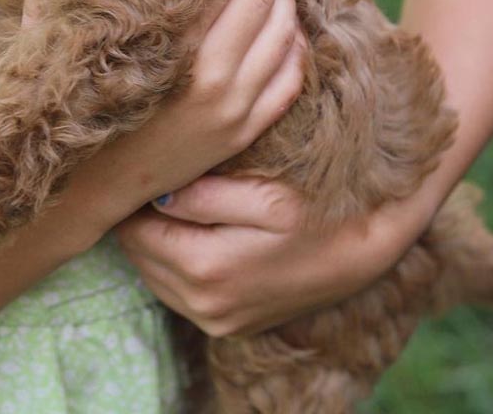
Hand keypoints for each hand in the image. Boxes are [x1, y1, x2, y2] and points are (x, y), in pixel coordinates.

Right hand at [23, 0, 306, 237]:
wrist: (81, 192)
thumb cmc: (61, 107)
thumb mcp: (47, 37)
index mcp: (170, 48)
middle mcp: (213, 78)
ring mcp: (233, 110)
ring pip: (284, 34)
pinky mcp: (241, 134)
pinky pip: (290, 78)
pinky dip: (295, 44)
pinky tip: (285, 24)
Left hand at [115, 175, 431, 335]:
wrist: (361, 256)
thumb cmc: (314, 215)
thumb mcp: (263, 195)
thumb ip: (203, 196)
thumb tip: (157, 193)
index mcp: (206, 269)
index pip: (134, 231)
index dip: (131, 196)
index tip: (141, 167)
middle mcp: (203, 305)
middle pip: (137, 254)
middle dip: (137, 217)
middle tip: (151, 178)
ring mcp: (214, 321)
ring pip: (150, 273)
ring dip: (152, 240)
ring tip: (168, 201)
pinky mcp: (225, 325)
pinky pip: (174, 291)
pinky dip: (170, 261)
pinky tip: (189, 231)